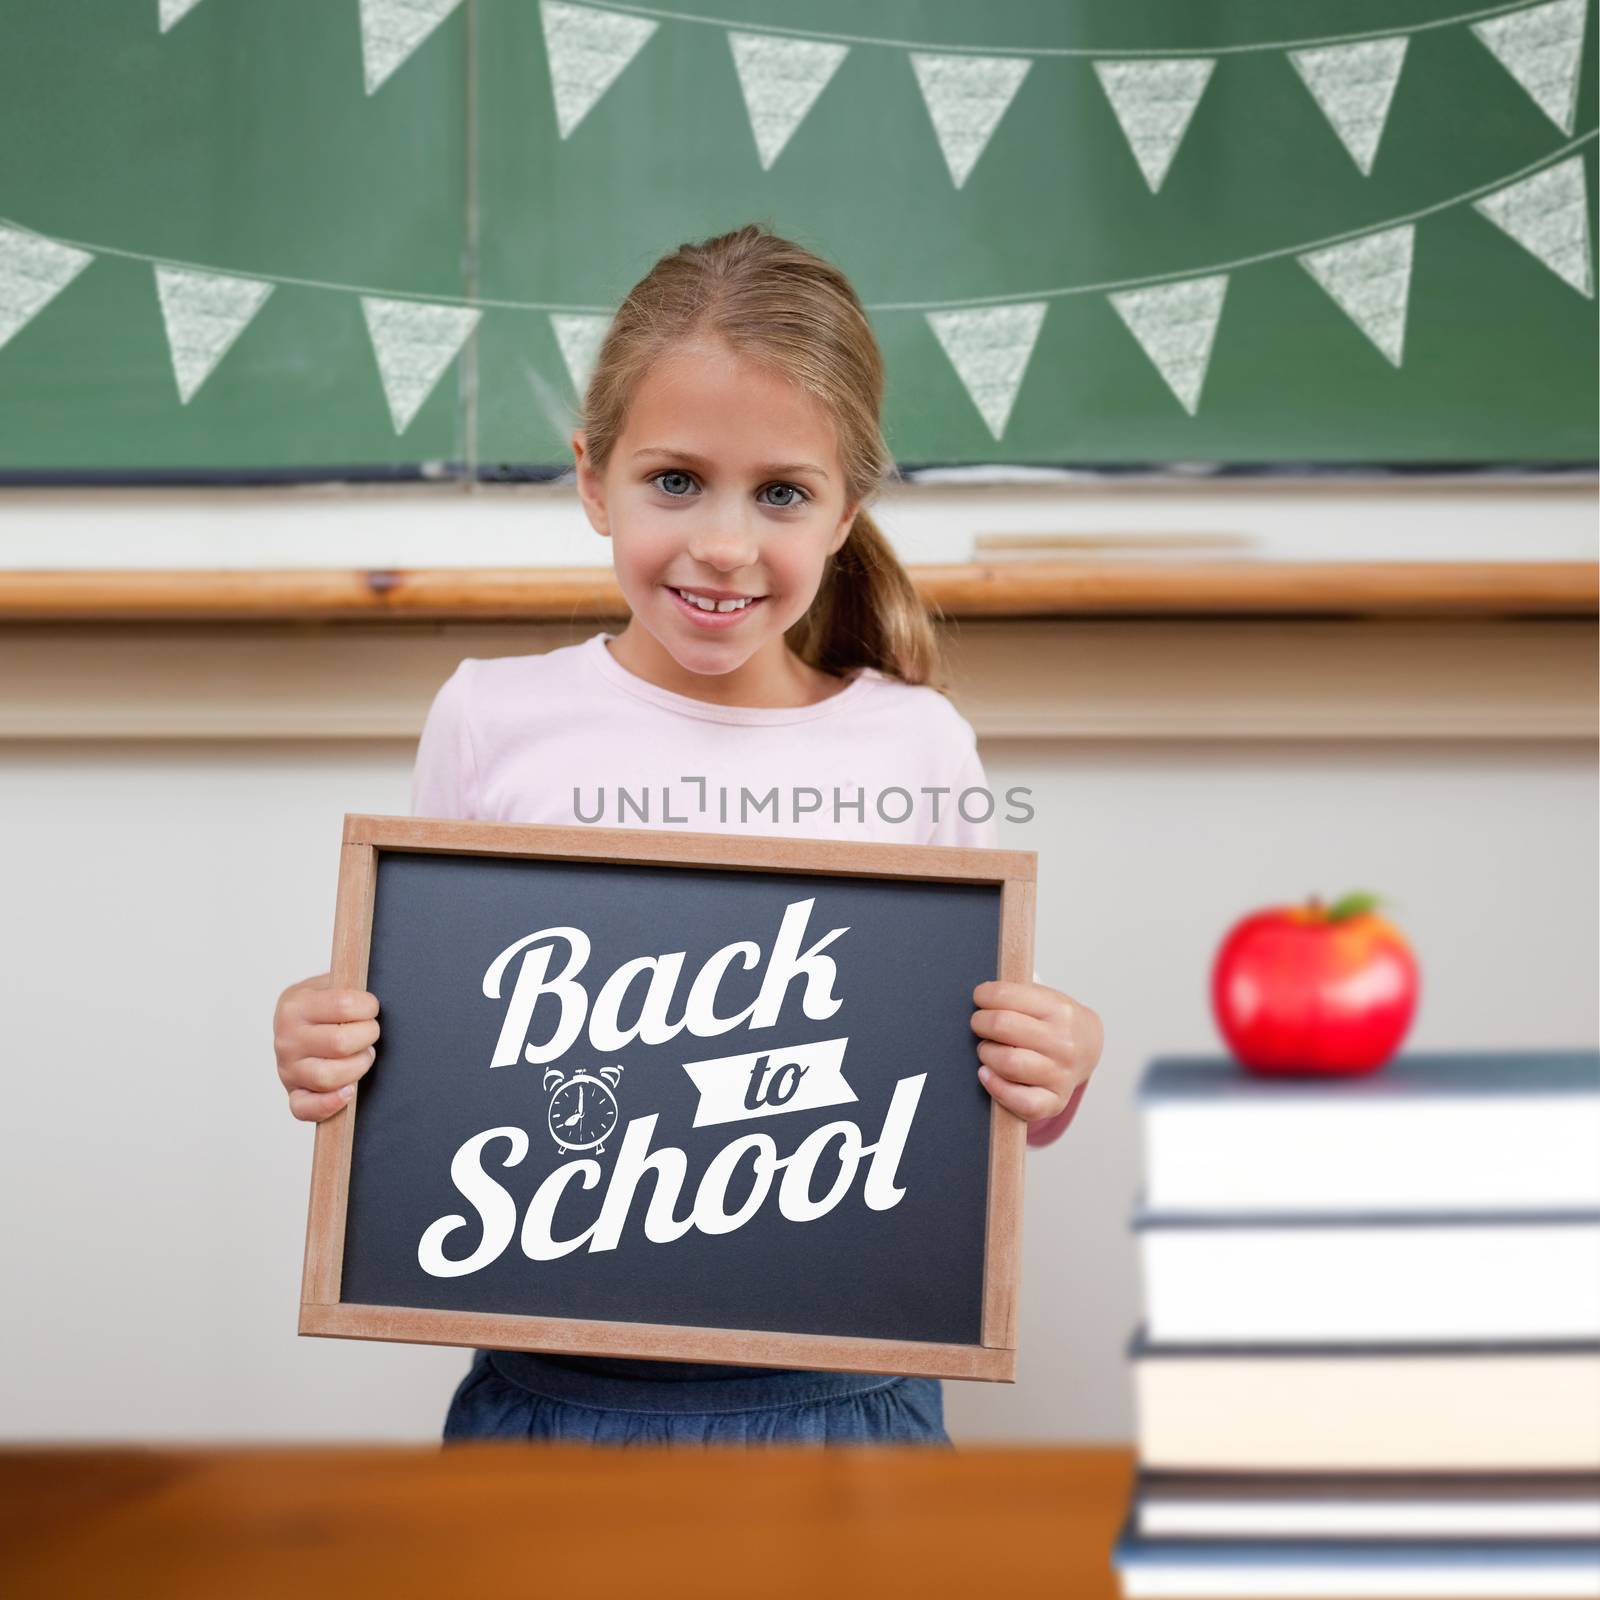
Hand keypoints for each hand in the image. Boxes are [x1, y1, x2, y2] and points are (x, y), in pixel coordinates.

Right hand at [274, 971, 380, 1121]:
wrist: (294, 1022)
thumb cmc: (320, 1004)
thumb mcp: (327, 983)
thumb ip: (346, 986)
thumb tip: (375, 994)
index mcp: (294, 1005)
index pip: (343, 1005)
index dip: (368, 1007)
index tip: (371, 1008)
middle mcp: (286, 1039)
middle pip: (340, 1043)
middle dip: (368, 1036)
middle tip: (370, 1032)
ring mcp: (287, 1069)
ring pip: (329, 1076)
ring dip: (358, 1066)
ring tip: (363, 1055)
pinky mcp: (293, 1093)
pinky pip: (306, 1108)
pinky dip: (330, 1104)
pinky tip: (349, 1091)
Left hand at [970, 979, 1102, 1124]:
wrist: (1088, 1047)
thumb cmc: (1056, 1022)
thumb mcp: (1045, 999)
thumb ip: (1015, 997)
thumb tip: (979, 999)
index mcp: (1060, 1010)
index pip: (1005, 996)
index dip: (983, 996)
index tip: (980, 998)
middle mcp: (1063, 1043)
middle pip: (1002, 1027)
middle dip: (980, 1023)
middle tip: (980, 1024)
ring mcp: (1061, 1074)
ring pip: (1007, 1063)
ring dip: (986, 1054)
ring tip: (988, 1049)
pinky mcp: (1055, 1101)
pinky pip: (1020, 1101)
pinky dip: (996, 1087)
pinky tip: (987, 1074)